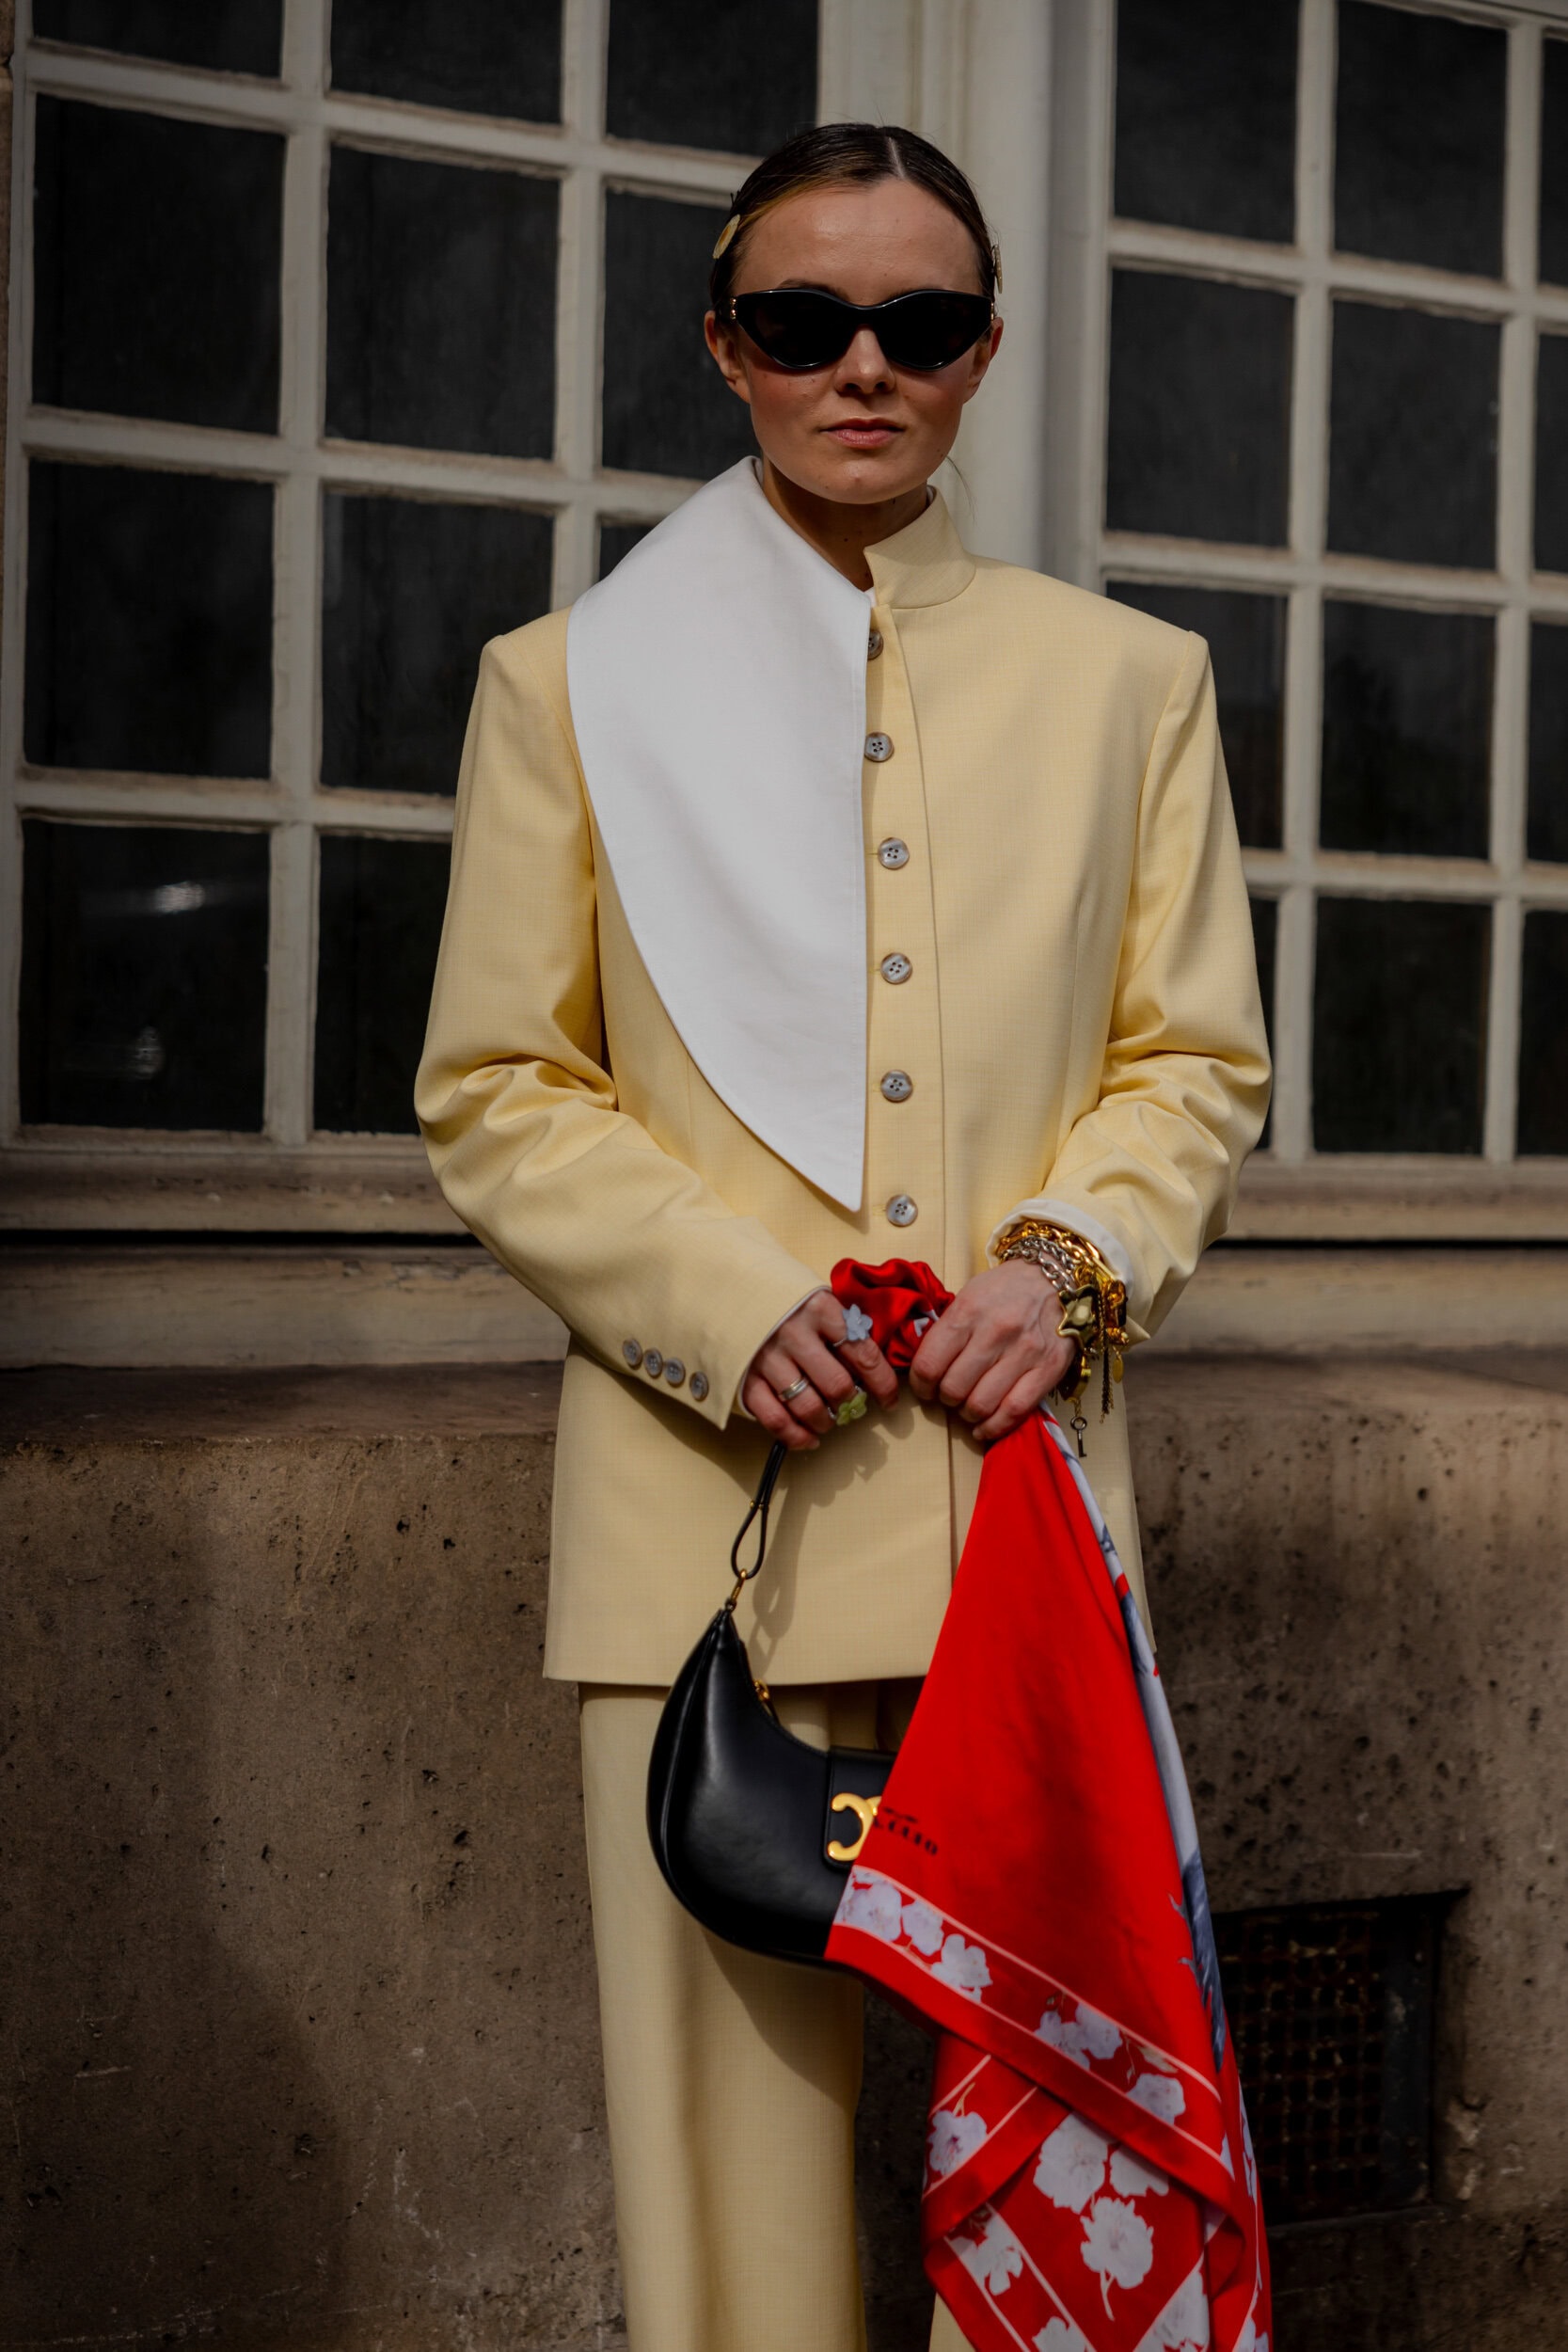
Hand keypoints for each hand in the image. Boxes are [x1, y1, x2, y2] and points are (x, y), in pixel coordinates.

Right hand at [742, 1288, 898, 1451]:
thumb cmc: (785, 1300)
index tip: (889, 1400)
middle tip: (851, 1406)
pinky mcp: (745, 1378)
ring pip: (808, 1406)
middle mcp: (794, 1333)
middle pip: (838, 1386)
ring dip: (826, 1422)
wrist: (728, 1290)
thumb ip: (844, 1327)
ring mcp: (767, 1358)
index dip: (883, 1384)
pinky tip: (808, 1438)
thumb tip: (874, 1369)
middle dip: (851, 1404)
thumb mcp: (818, 1299)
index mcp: (821, 1309)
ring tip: (829, 1420)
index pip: (864, 1355)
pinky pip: (775, 1419)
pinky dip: (796, 1436)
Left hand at [907, 1261, 1075, 1443]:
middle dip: (944, 1399)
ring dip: (968, 1414)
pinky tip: (984, 1428)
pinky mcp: (1048, 1369)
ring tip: (968, 1407)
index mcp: (968, 1311)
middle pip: (953, 1388)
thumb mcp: (969, 1295)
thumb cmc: (1006, 1288)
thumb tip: (926, 1366)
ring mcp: (1024, 1352)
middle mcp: (995, 1332)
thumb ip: (948, 1329)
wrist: (1056, 1277)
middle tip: (949, 1396)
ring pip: (981, 1404)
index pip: (929, 1364)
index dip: (920, 1385)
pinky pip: (1014, 1410)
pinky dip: (994, 1427)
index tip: (924, 1388)